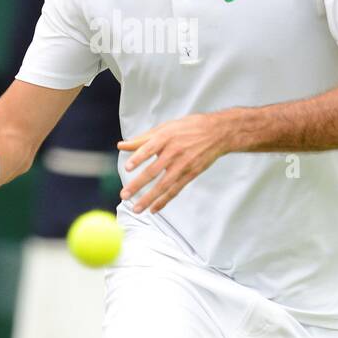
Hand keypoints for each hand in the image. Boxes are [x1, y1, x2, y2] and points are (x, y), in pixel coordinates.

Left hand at [117, 113, 231, 214]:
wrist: (216, 133)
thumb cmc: (187, 128)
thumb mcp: (165, 128)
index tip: (127, 168)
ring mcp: (183, 164)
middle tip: (124, 195)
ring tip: (137, 209)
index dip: (138, 158)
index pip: (149, 149)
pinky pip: (175, 190)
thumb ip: (142, 139)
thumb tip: (121, 146)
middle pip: (153, 171)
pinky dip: (164, 200)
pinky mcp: (191, 174)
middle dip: (138, 185)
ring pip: (164, 185)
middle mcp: (174, 152)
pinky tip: (153, 209)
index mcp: (165, 137)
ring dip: (149, 198)